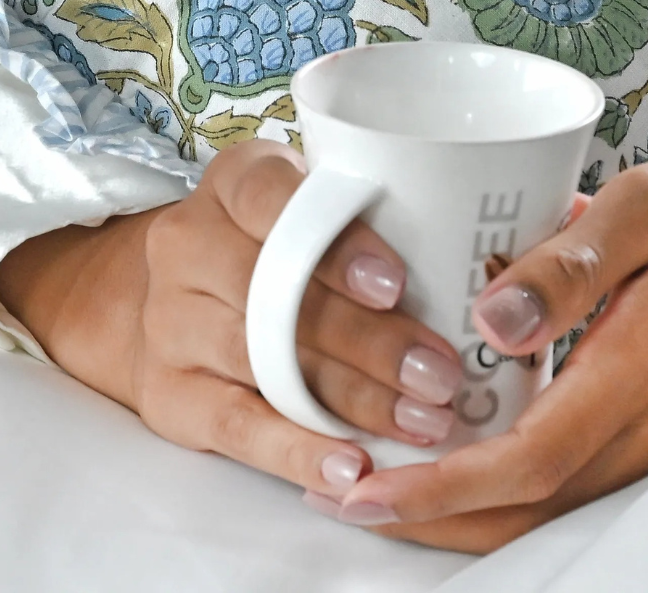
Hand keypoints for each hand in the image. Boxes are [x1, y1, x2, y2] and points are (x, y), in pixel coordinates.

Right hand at [0, 140, 466, 497]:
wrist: (175, 300)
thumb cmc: (277, 250)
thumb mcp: (311, 209)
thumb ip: (369, 221)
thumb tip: (479, 268)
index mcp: (233, 181)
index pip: (274, 198)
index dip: (336, 244)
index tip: (397, 284)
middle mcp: (188, 242)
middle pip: (275, 291)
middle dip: (369, 340)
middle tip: (442, 375)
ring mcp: (169, 319)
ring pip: (263, 360)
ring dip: (352, 398)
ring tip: (421, 423)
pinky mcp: (168, 391)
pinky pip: (236, 426)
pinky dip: (297, 451)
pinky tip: (352, 467)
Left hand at [328, 127, 647, 550]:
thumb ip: (570, 263)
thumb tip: (487, 325)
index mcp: (645, 372)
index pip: (523, 465)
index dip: (435, 490)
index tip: (360, 490)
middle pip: (529, 504)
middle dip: (430, 513)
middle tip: (339, 492)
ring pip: (555, 491)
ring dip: (468, 495)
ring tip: (380, 469)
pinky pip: (583, 459)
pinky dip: (514, 463)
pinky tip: (465, 421)